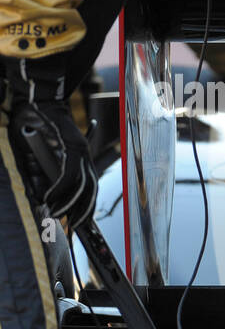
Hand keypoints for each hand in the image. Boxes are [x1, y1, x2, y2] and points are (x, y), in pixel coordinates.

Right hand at [13, 99, 96, 228]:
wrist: (34, 100)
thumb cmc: (32, 125)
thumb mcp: (31, 157)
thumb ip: (36, 178)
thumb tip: (40, 200)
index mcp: (78, 162)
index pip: (86, 190)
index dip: (83, 208)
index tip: (76, 224)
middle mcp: (84, 159)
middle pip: (90, 191)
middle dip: (82, 212)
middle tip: (73, 229)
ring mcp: (81, 152)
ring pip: (82, 186)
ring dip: (70, 204)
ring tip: (58, 217)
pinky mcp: (74, 147)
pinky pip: (69, 174)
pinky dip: (59, 188)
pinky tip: (50, 199)